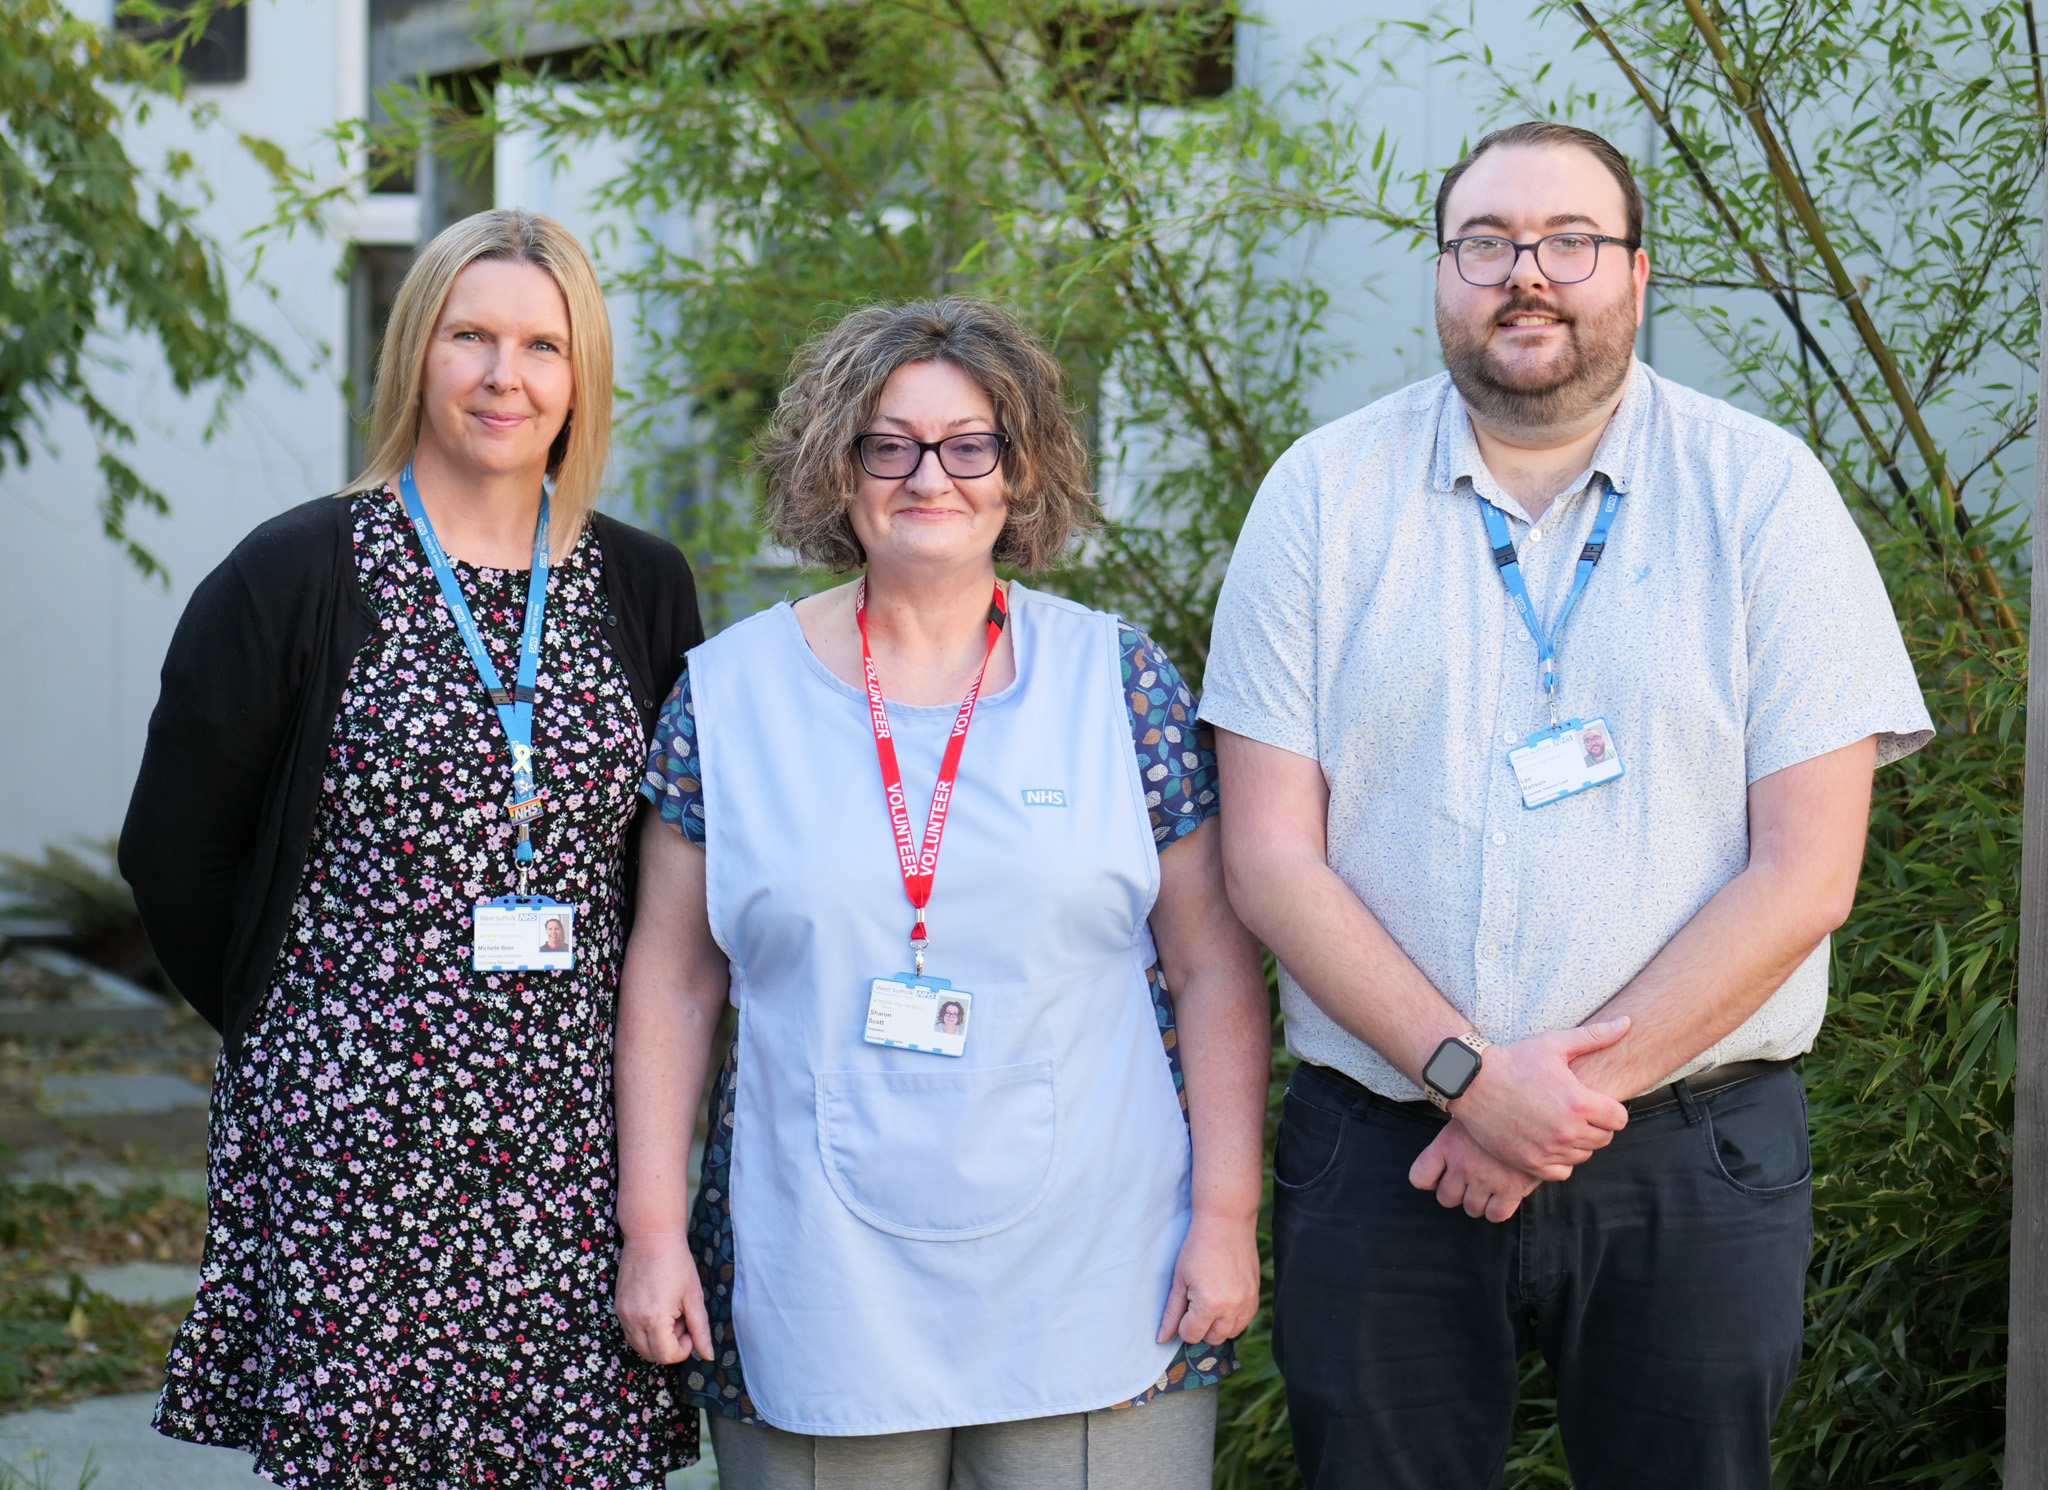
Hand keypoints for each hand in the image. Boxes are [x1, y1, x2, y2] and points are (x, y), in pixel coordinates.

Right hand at [616, 1231, 710, 1363]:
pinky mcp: (618, 1307)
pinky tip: (656, 1307)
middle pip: (652, 1356)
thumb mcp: (693, 1296)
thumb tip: (707, 1356)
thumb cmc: (677, 1262)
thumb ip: (700, 1329)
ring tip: (669, 1312)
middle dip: (670, 1345)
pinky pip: (631, 1333)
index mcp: (654, 1318)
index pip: (667, 1356)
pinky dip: (645, 1330)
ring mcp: (622, 1314)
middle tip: (680, 1319)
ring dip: (657, 1339)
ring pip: (639, 1347)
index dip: (683, 1349)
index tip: (689, 1328)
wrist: (651, 1236)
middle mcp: (634, 1320)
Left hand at [1157, 1211, 1260, 1346]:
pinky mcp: (1255, 1295)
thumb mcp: (1180, 1279)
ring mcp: (1247, 1302)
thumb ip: (1172, 1312)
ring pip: (1231, 1333)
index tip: (1184, 1305)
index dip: (1183, 1324)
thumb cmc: (1197, 1248)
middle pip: (1213, 1338)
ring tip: (1210, 1302)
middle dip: (1200, 1327)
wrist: (1225, 1223)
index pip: (1192, 1335)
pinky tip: (1224, 1300)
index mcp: (1209, 1304)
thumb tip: (1161, 1338)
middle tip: (1195, 1302)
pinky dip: (1233, 1318)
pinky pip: (1245, 1321)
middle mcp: (1231, 1308)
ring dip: (1218, 1325)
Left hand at [1408, 1119, 1542, 1220]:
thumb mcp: (1466, 1116)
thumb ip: (1451, 1139)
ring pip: (1471, 1209)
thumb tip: (1444, 1154)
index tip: (1442, 1174)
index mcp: (1446, 1145)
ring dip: (1478, 1201)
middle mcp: (1462, 1165)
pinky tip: (1503, 1194)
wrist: (1533, 1109)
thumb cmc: (1497, 1110)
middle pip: (1446, 1198)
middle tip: (1471, 1179)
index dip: (1431, 1180)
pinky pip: (1496, 1215)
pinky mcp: (1511, 1189)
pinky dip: (1498, 1209)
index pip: (1419, 1178)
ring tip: (1489, 1183)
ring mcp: (1486, 1179)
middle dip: (1457, 1192)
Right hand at [1447, 1019, 1631, 1176]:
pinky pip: (1562, 1172)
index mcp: (1579, 1102)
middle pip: (1604, 1139)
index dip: (1611, 1110)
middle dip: (1596, 1126)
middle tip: (1576, 1112)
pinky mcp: (1530, 1162)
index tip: (1596, 1103)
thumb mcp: (1554, 1043)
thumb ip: (1595, 1036)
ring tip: (1560, 1124)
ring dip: (1578, 1142)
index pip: (1619, 1119)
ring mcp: (1548, 1149)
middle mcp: (1567, 1130)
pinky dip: (1560, 1161)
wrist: (1471, 1081)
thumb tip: (1627, 1022)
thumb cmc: (1515, 1059)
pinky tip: (1549, 1142)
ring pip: (1583, 1155)